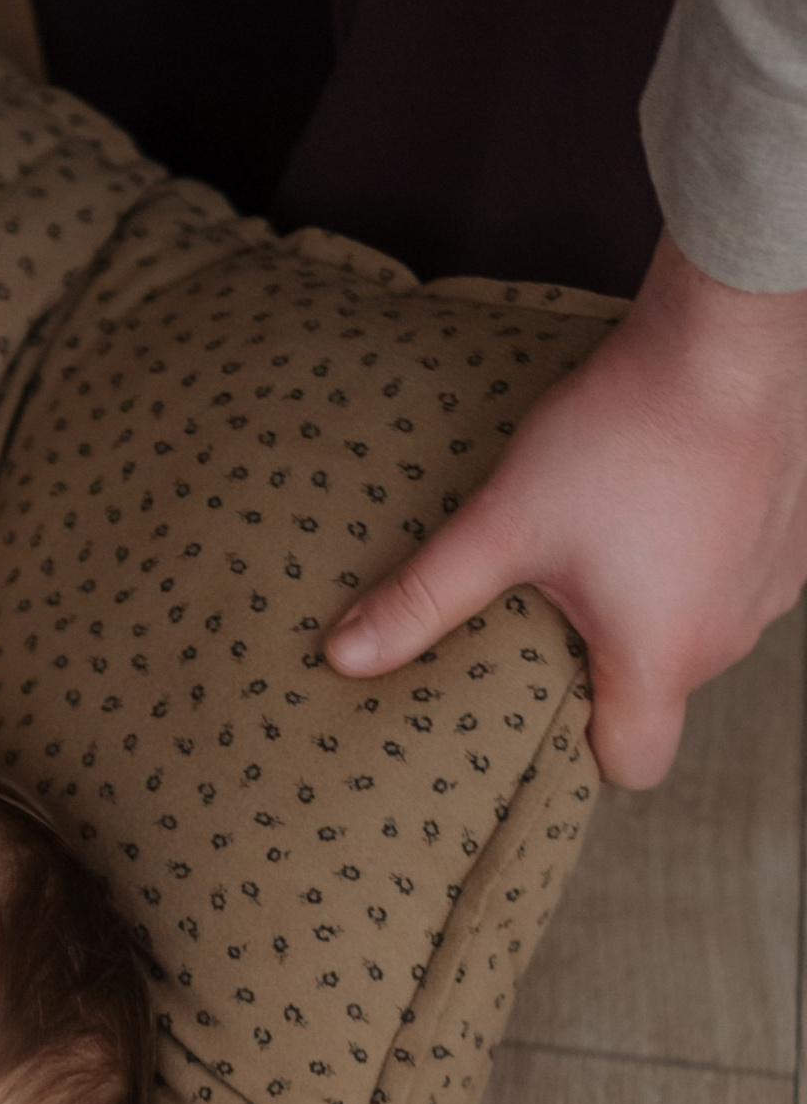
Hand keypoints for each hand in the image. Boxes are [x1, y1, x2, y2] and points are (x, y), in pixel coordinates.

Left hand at [325, 230, 806, 786]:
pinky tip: (653, 506)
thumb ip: (425, 598)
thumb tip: (342, 656)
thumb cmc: (621, 434)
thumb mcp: (505, 523)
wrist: (728, 340)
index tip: (538, 698)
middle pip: (658, 692)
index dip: (581, 746)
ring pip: (697, 632)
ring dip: (649, 607)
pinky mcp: (792, 538)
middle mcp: (731, 637)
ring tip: (598, 543)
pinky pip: (733, 579)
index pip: (634, 763)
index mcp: (663, 656)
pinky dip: (694, 560)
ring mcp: (772, 587)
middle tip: (546, 603)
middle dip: (601, 662)